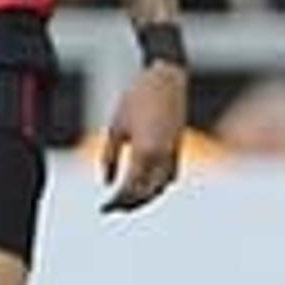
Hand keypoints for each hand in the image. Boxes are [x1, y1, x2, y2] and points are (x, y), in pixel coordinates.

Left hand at [99, 58, 186, 213]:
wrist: (166, 77)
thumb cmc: (138, 96)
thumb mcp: (116, 126)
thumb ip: (109, 157)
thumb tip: (107, 183)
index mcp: (144, 151)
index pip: (130, 188)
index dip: (117, 201)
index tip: (105, 208)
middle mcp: (162, 155)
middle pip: (147, 193)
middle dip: (130, 204)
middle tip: (113, 208)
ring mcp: (174, 151)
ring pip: (161, 187)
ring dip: (145, 197)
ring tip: (128, 201)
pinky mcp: (179, 146)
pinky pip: (170, 175)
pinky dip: (158, 185)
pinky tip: (146, 185)